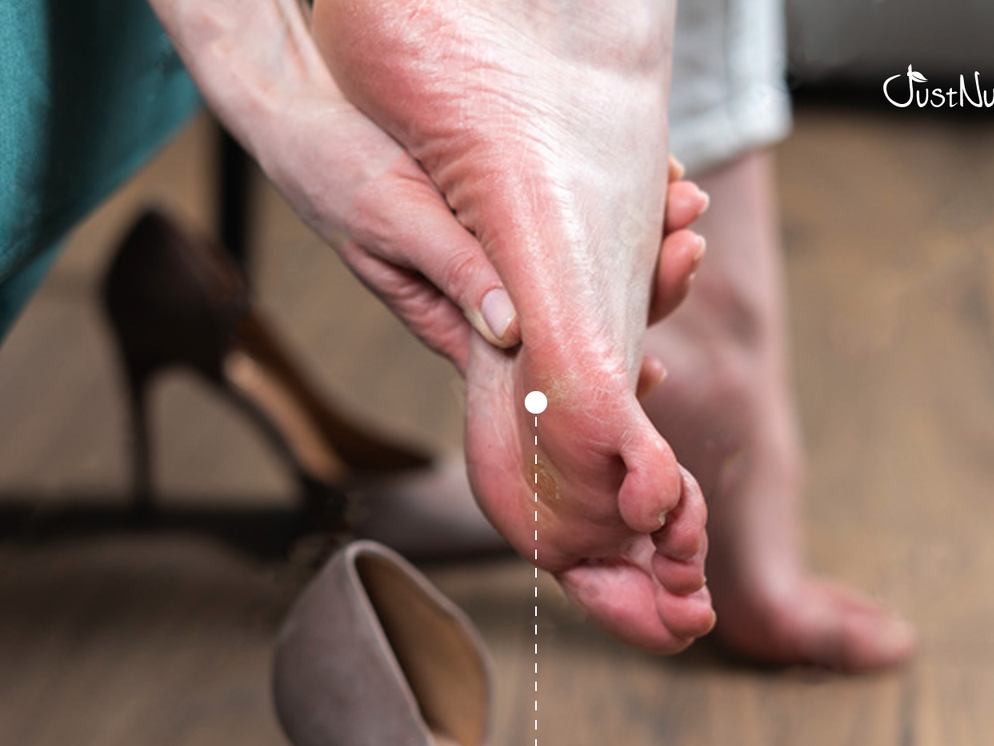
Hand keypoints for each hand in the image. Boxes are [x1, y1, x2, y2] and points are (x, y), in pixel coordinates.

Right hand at [149, 0, 707, 372]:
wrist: (305, 124)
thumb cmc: (335, 174)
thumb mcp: (392, 220)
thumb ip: (453, 272)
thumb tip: (511, 333)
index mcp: (457, 326)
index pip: (540, 372)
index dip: (600, 374)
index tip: (653, 367)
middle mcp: (488, 308)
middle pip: (578, 326)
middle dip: (643, 294)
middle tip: (688, 243)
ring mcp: (499, 267)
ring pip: (584, 278)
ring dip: (640, 248)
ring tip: (687, 201)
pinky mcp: (502, 225)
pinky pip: (571, 233)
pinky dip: (615, 212)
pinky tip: (654, 184)